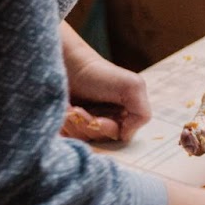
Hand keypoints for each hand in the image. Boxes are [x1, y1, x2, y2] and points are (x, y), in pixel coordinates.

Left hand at [59, 26, 150, 141]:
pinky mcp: (66, 126)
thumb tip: (126, 136)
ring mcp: (85, 125)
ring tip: (70, 107)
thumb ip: (142, 113)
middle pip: (99, 139)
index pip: (120, 137)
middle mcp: (106, 121)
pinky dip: (62, 126)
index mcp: (125, 115)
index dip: (107, 129)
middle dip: (87, 126)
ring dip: (73, 124)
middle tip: (79, 110)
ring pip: (81, 139)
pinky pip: (65, 138)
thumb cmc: (99, 74)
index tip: (97, 119)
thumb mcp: (132, 86)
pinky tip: (63, 110)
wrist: (67, 64)